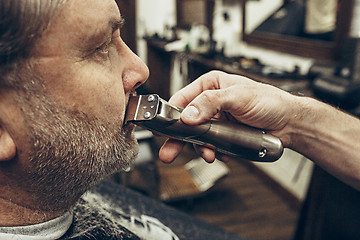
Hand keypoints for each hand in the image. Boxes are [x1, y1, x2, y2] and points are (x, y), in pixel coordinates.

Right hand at [159, 71, 298, 162]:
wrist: (289, 123)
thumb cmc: (270, 102)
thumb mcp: (239, 96)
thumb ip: (211, 102)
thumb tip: (189, 114)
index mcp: (210, 85)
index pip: (182, 99)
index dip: (172, 115)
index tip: (165, 129)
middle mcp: (210, 102)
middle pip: (185, 121)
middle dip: (178, 138)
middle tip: (168, 153)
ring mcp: (216, 119)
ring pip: (197, 136)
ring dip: (200, 147)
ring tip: (208, 154)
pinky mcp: (223, 134)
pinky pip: (210, 145)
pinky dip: (213, 151)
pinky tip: (221, 153)